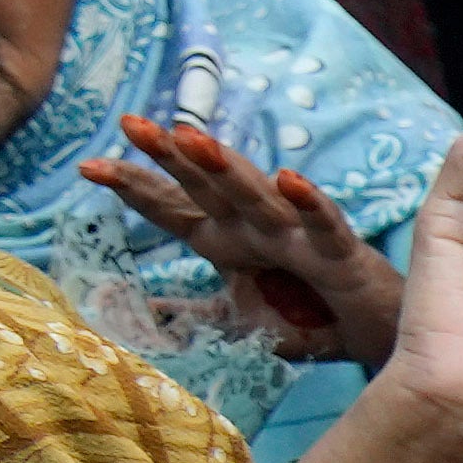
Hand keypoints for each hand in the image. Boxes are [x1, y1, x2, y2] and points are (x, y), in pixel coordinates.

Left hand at [92, 117, 403, 363]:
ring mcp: (297, 236)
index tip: (88, 167)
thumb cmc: (310, 318)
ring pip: (256, 195)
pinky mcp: (339, 253)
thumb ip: (193, 315)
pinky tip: (288, 180)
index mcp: (227, 240)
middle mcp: (256, 229)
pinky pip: (322, 224)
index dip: (134, 186)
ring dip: (227, 168)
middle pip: (207, 187)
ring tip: (193, 140)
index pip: (173, 207)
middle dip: (169, 155)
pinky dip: (308, 203)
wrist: (375, 336)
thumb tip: (144, 313)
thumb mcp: (238, 323)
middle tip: (131, 125)